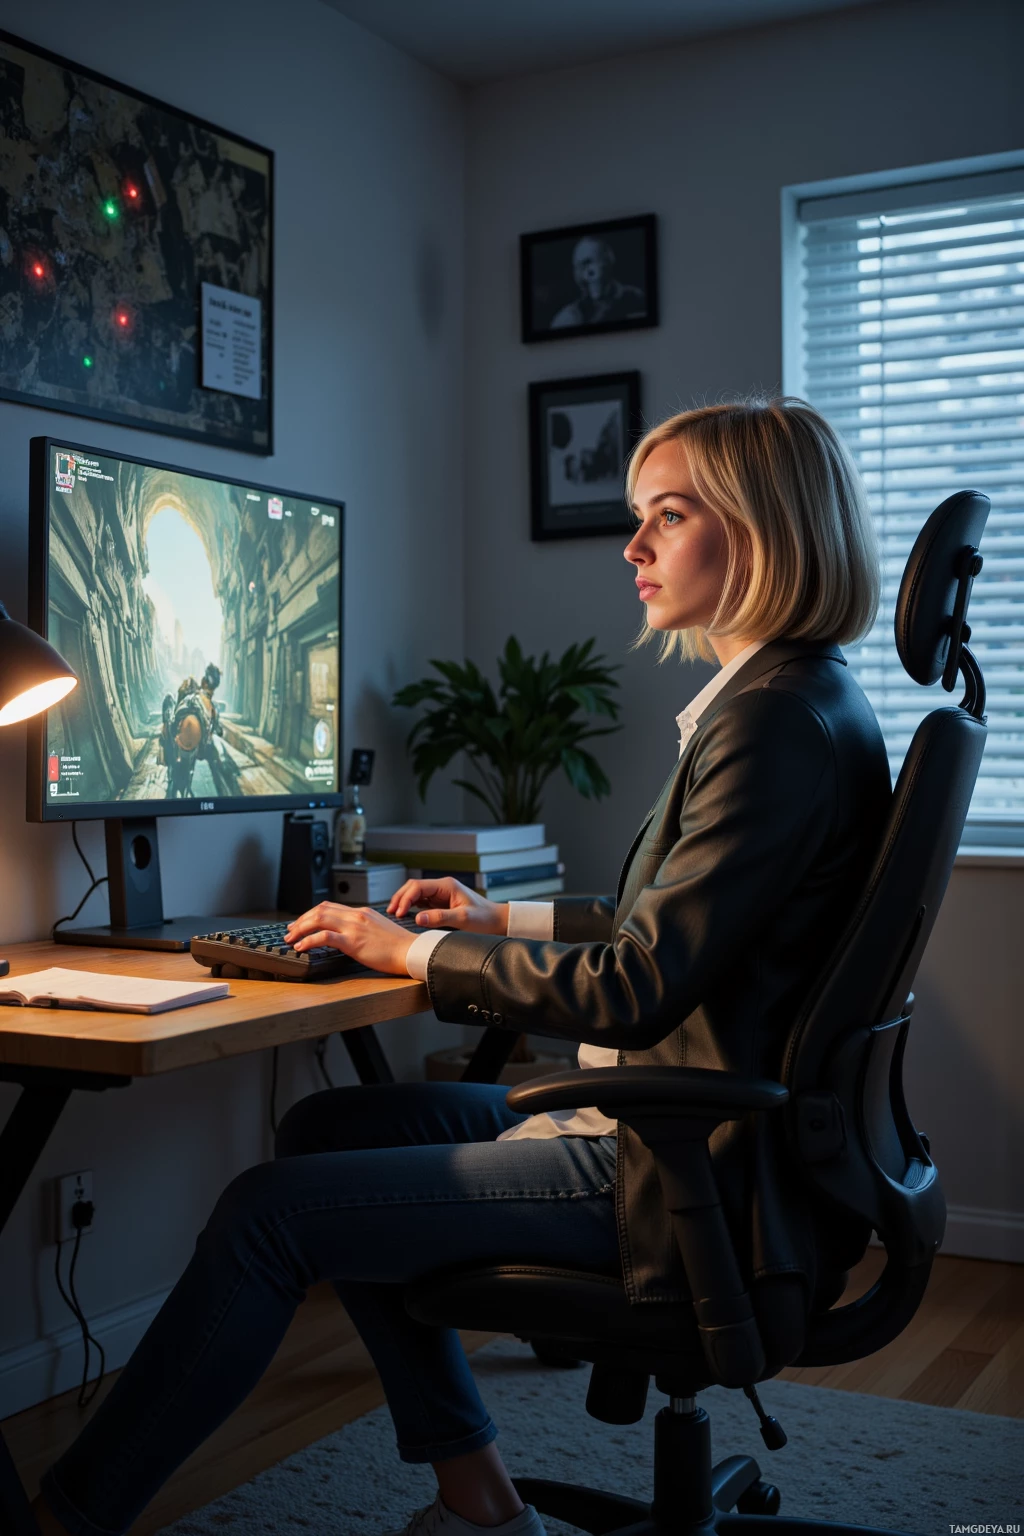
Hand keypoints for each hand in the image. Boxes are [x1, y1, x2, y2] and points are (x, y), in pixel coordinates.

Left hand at [284, 903, 417, 975]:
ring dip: (300, 929)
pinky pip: (324, 937)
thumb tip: (346, 935)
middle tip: (290, 931)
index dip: (310, 914)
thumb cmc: (398, 946)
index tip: (301, 923)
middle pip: (319, 910)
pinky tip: (301, 947)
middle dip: (300, 920)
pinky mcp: (353, 942)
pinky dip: (308, 940)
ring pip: (318, 919)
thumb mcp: (378, 929)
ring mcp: (354, 927)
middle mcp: (356, 915)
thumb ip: (362, 928)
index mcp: (361, 912)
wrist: (411, 951)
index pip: (329, 906)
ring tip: (290, 939)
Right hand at [387, 876, 508, 936]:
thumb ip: (440, 917)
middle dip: (400, 898)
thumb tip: (418, 918)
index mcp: (446, 886)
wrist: (497, 921)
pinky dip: (411, 906)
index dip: (405, 898)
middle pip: (413, 887)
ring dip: (404, 901)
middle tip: (391, 913)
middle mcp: (442, 887)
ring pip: (415, 893)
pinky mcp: (441, 903)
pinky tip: (405, 914)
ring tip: (394, 914)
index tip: (397, 912)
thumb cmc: (484, 919)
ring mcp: (441, 894)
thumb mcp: (463, 919)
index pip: (418, 886)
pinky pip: (421, 901)